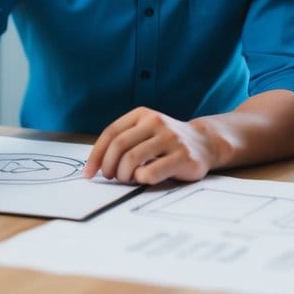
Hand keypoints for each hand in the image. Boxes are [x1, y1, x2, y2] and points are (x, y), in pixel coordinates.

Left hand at [84, 107, 214, 184]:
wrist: (204, 143)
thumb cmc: (167, 142)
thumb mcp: (145, 131)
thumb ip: (124, 140)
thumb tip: (95, 165)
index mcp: (142, 114)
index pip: (111, 133)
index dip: (96, 155)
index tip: (89, 173)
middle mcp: (156, 122)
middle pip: (119, 146)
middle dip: (108, 167)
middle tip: (110, 177)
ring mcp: (170, 139)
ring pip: (132, 159)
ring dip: (123, 175)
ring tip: (128, 178)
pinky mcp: (182, 157)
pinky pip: (150, 172)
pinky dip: (141, 179)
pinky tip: (145, 178)